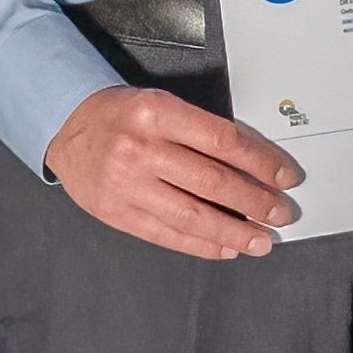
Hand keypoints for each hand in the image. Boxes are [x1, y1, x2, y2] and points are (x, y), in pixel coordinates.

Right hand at [41, 85, 302, 258]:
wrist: (66, 126)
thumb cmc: (124, 114)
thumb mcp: (162, 104)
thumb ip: (201, 131)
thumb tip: (254, 165)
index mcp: (158, 112)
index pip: (223, 141)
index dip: (261, 162)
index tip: (285, 178)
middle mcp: (141, 149)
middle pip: (212, 181)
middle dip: (254, 201)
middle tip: (281, 212)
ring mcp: (126, 185)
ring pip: (192, 216)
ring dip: (234, 232)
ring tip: (261, 240)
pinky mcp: (117, 213)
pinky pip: (167, 235)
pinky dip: (201, 245)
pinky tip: (226, 248)